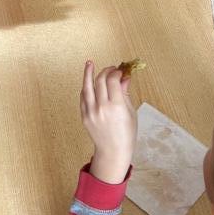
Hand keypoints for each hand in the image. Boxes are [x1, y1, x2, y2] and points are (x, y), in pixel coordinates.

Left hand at [81, 61, 136, 184]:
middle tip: (111, 69)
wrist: (113, 151)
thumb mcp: (130, 112)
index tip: (120, 71)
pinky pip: (83, 97)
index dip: (116, 72)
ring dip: (88, 73)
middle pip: (100, 80)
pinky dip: (86, 87)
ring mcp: (91, 112)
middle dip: (106, 71)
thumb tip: (124, 77)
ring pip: (87, 86)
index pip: (112, 80)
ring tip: (89, 63)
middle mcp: (102, 107)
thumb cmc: (126, 133)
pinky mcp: (84, 116)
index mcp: (116, 106)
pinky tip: (89, 82)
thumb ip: (125, 93)